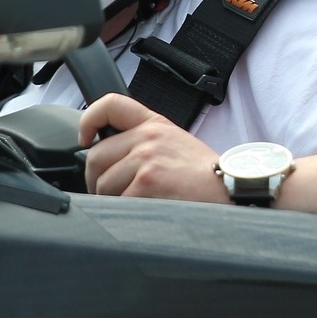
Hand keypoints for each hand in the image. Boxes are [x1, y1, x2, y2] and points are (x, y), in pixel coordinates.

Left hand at [80, 93, 223, 201]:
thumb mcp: (175, 144)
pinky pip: (117, 201)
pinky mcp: (147, 183)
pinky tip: (144, 213)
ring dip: (111, 200)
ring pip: (103, 184)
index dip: (88, 120)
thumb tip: (109, 158)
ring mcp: (146, 160)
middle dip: (96, 180)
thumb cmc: (206, 176)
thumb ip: (144, 143)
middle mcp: (148, 138)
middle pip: (96, 157)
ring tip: (134, 204)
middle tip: (109, 193)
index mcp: (154, 124)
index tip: (84, 139)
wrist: (231, 190)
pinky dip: (125, 212)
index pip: (110, 104)